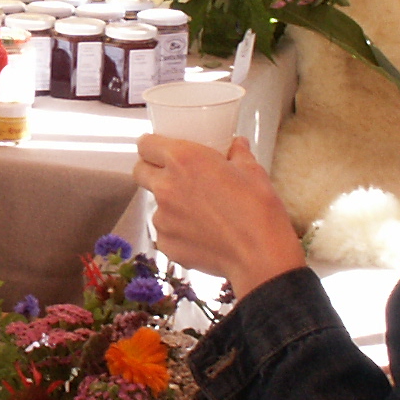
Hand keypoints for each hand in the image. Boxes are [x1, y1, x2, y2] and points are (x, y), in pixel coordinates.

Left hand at [133, 134, 305, 297]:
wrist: (259, 254)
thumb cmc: (257, 209)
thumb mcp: (252, 171)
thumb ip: (238, 153)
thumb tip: (237, 145)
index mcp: (183, 160)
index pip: (146, 144)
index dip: (152, 146)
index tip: (159, 149)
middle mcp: (166, 186)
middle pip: (140, 172)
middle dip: (151, 171)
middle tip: (173, 176)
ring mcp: (162, 218)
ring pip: (155, 205)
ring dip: (170, 205)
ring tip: (200, 213)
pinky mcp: (166, 243)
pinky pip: (165, 232)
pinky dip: (178, 231)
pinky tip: (202, 234)